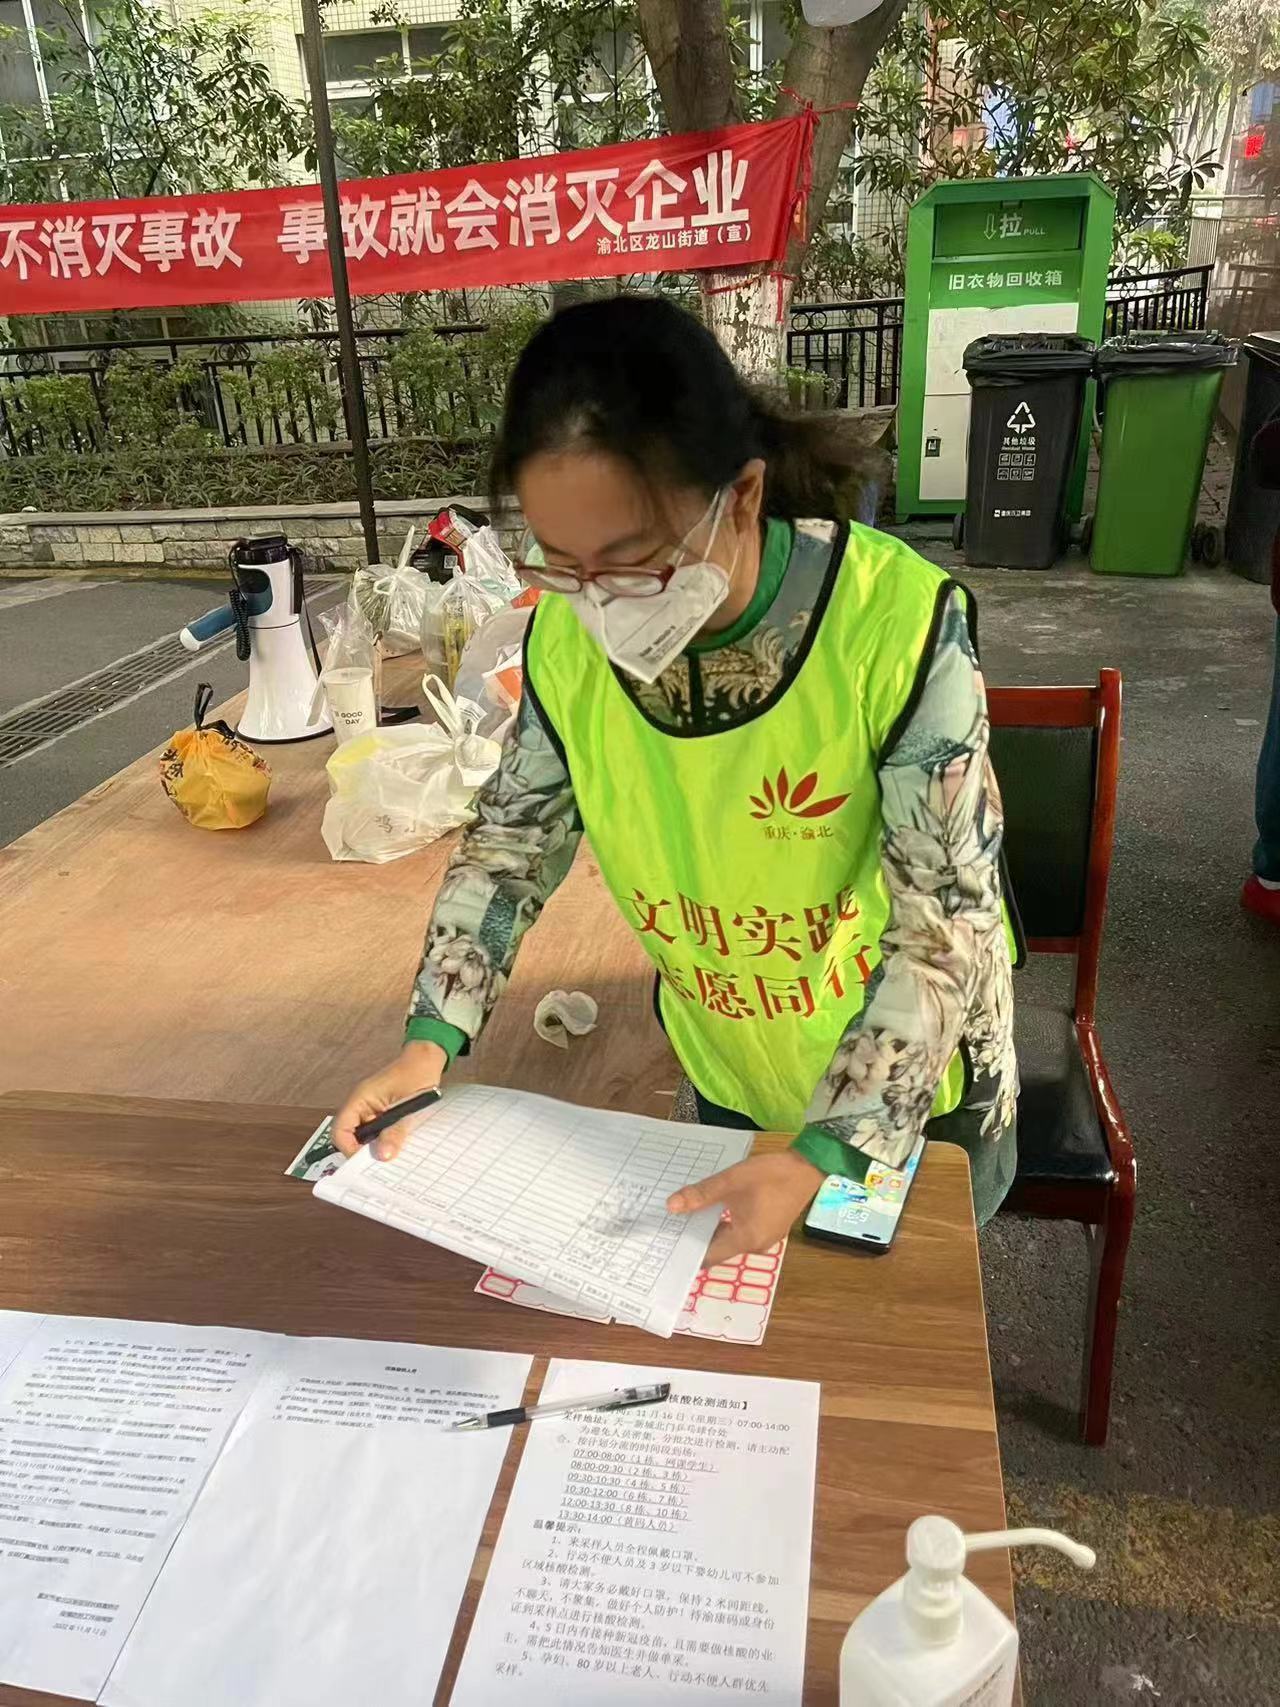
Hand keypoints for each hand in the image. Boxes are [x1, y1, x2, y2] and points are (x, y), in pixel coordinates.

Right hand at [332, 1042, 447, 1159]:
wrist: (427, 1059)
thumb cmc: (417, 1073)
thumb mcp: (408, 1107)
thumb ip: (395, 1132)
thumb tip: (382, 1157)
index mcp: (359, 1099)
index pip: (340, 1131)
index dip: (349, 1149)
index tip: (368, 1162)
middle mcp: (360, 1106)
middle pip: (350, 1137)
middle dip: (364, 1152)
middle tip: (382, 1165)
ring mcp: (370, 1110)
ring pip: (365, 1137)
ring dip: (376, 1147)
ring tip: (392, 1156)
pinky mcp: (381, 1114)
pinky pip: (377, 1133)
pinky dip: (384, 1141)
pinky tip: (397, 1147)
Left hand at [667, 1151, 825, 1266]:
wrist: (808, 1166)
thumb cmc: (770, 1174)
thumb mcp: (731, 1181)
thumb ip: (701, 1195)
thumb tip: (671, 1206)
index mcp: (746, 1239)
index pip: (709, 1256)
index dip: (687, 1251)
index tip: (668, 1241)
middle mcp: (756, 1245)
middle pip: (719, 1249)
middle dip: (696, 1237)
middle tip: (671, 1226)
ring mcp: (766, 1238)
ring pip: (730, 1240)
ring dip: (712, 1230)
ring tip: (687, 1216)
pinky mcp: (771, 1228)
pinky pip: (742, 1232)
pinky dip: (726, 1224)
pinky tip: (714, 1210)